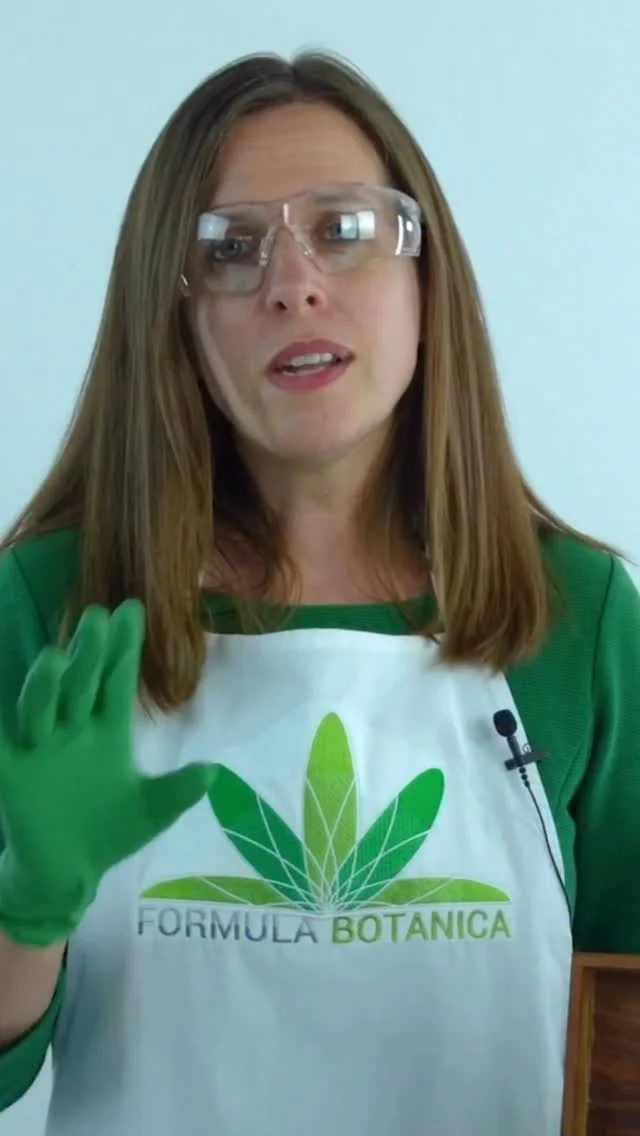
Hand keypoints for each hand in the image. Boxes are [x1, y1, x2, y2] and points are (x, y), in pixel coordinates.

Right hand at [0, 600, 214, 945]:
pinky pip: (0, 746)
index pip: (116, 682)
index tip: (131, 611)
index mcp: (106, 731)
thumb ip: (177, 792)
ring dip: (46, 684)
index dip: (124, 649)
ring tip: (56, 657)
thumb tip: (213, 771)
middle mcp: (72, 730)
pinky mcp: (12, 774)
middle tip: (98, 617)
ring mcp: (40, 748)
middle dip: (88, 654)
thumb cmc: (110, 832)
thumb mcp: (151, 812)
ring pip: (42, 707)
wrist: (69, 873)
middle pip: (80, 684)